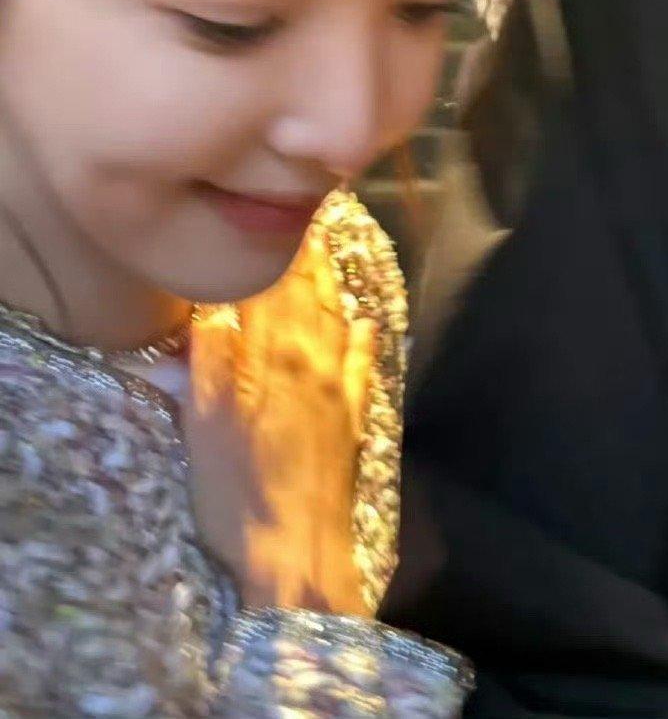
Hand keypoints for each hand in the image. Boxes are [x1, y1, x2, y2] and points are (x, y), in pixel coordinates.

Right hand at [183, 245, 376, 614]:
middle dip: (307, 256)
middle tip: (310, 217)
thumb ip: (210, 354)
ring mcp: (338, 388)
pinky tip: (366, 322)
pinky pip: (363, 365)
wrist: (297, 550)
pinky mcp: (355, 419)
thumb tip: (214, 299)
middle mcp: (311, 360)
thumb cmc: (236, 489)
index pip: (275, 286)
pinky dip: (363, 338)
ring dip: (331, 285)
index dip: (279, 250)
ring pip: (337, 320)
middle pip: (310, 295)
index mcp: (271, 355)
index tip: (281, 214)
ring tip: (327, 254)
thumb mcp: (203, 419)